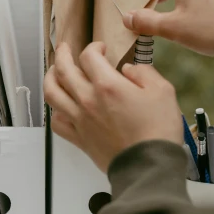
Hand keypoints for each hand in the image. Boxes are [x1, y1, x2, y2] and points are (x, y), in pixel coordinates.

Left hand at [44, 42, 182, 171]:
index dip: (94, 47)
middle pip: (63, 70)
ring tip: (54, 72)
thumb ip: (144, 73)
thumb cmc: (158, 130)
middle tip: (65, 48)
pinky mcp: (78, 138)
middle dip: (63, 54)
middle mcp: (88, 100)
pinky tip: (61, 106)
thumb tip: (129, 69)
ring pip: (52, 93)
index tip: (101, 48)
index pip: (89, 56)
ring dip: (50, 78)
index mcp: (107, 85)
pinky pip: (57, 122)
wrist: (149, 166)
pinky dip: (55, 111)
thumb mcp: (163, 91)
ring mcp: (80, 119)